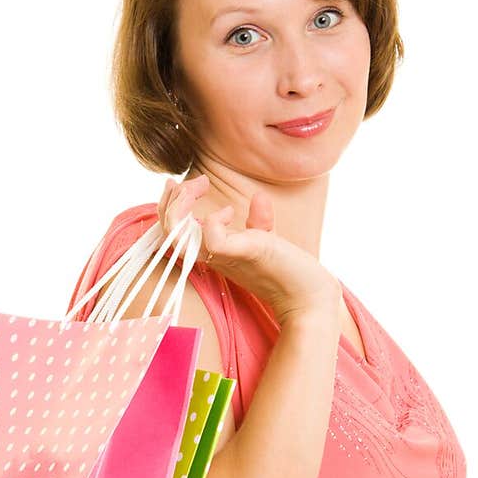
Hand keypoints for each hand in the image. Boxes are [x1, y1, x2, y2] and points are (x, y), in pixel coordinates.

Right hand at [157, 173, 341, 328]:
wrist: (310, 294)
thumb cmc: (288, 272)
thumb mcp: (265, 241)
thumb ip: (257, 221)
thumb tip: (258, 196)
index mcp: (212, 252)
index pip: (172, 232)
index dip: (169, 206)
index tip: (184, 183)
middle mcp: (212, 256)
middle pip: (167, 233)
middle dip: (170, 201)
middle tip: (195, 183)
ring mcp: (224, 257)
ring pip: (177, 236)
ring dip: (180, 205)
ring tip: (200, 186)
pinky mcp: (244, 255)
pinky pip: (212, 240)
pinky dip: (214, 220)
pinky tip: (231, 211)